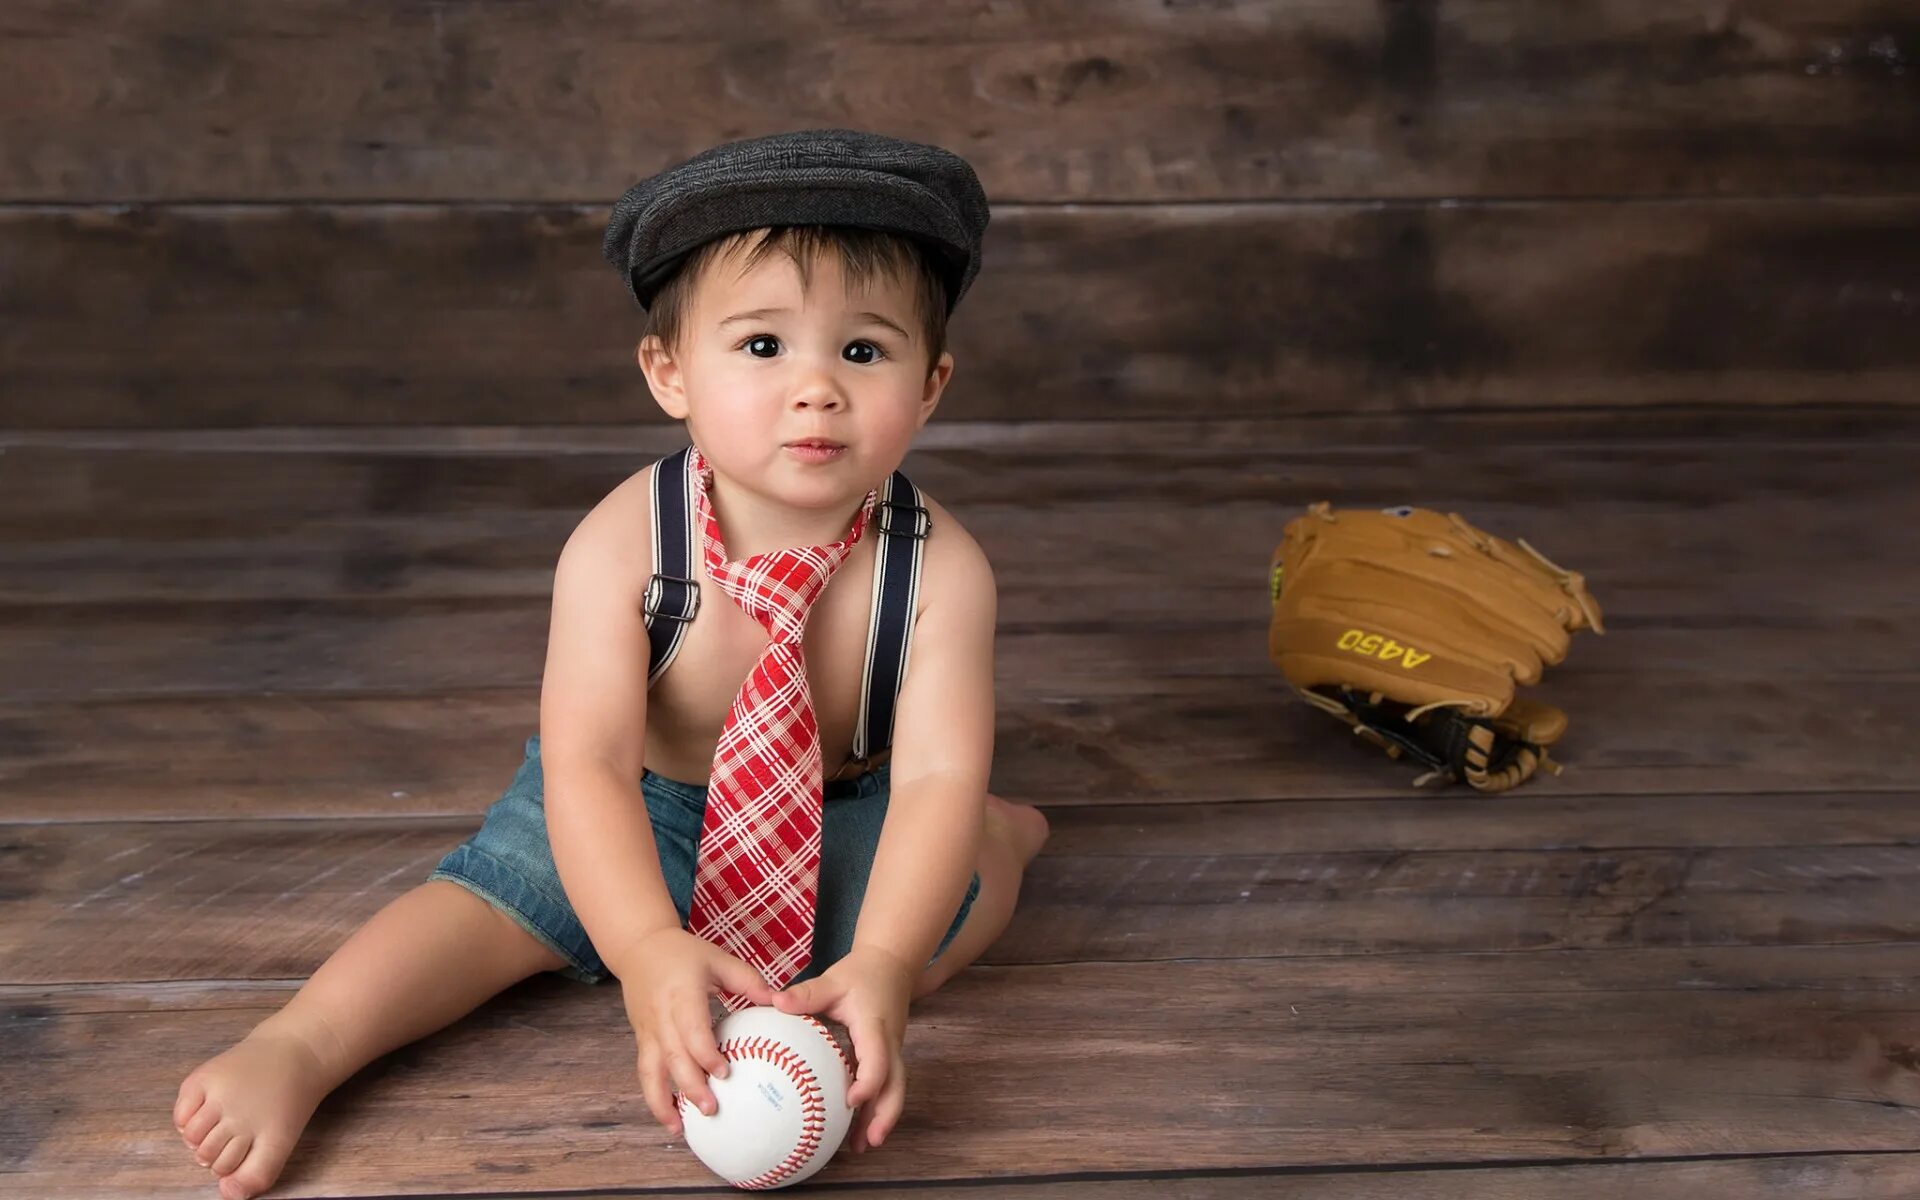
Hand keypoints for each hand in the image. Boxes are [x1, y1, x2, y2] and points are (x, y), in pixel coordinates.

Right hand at [615, 927, 774, 1135]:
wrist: (639, 947)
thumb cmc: (684, 953)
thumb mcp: (718, 958)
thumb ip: (749, 980)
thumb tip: (780, 1002)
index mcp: (682, 994)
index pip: (692, 1030)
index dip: (706, 1054)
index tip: (725, 1073)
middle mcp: (661, 1016)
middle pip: (673, 1057)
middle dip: (689, 1086)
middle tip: (711, 1109)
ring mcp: (648, 1030)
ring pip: (650, 1071)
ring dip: (662, 1102)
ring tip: (679, 1129)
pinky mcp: (641, 1040)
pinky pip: (645, 1072)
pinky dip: (653, 1097)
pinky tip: (668, 1117)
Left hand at [771, 945, 915, 1152]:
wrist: (891, 964)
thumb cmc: (861, 974)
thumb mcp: (833, 980)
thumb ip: (806, 993)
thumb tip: (774, 1000)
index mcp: (875, 1026)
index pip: (878, 1057)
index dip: (869, 1080)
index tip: (851, 1100)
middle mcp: (889, 1042)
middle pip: (896, 1083)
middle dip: (886, 1113)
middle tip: (870, 1141)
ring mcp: (891, 1051)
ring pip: (894, 1089)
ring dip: (881, 1118)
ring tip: (863, 1146)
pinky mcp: (886, 1056)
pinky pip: (885, 1085)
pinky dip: (875, 1108)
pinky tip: (859, 1130)